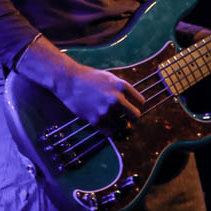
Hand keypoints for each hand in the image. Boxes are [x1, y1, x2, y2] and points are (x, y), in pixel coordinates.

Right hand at [16, 36, 145, 135]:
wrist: (69, 82)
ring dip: (121, 125)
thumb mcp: (110, 78)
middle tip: (128, 119)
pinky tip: (107, 125)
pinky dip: (111, 131)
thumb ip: (122, 89)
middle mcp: (116, 99)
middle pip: (136, 116)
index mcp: (121, 86)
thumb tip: (133, 102)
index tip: (133, 107)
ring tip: (116, 121)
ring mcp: (106, 110)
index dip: (138, 106)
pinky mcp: (96, 120)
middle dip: (133, 119)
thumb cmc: (89, 78)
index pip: (141, 102)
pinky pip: (110, 132)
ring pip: (123, 126)